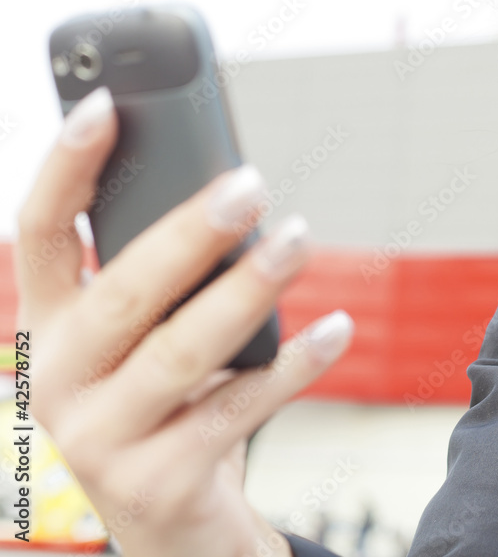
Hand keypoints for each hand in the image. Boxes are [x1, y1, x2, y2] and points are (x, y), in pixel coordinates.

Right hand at [14, 86, 353, 556]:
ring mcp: (100, 440)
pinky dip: (292, 365)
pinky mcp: (158, 483)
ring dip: (247, 291)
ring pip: (180, 353)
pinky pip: (235, 410)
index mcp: (49, 325)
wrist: (169, 519)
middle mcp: (56, 381)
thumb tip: (229, 185)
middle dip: (187, 235)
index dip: (66, 167)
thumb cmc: (164, 396)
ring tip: (299, 239)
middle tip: (250, 185)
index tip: (107, 104)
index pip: (40, 233)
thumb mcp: (144, 331)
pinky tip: (336, 327)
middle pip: (121, 295)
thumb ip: (163, 269)